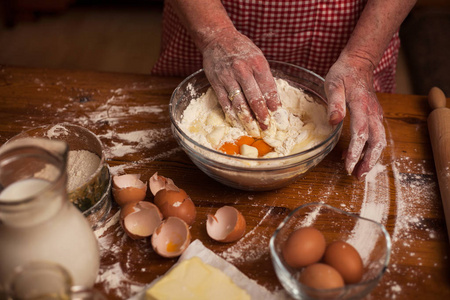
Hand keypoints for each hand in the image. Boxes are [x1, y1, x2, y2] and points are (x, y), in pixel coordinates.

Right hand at [200, 28, 283, 136]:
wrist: (218, 39)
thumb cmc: (241, 49)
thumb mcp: (258, 57)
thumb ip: (264, 77)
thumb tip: (272, 100)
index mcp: (257, 63)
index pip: (268, 88)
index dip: (274, 104)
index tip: (277, 116)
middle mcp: (243, 70)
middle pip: (254, 98)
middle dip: (262, 115)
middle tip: (267, 128)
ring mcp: (228, 77)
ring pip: (239, 103)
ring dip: (247, 119)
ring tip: (253, 130)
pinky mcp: (216, 83)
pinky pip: (225, 102)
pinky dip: (231, 115)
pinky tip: (237, 122)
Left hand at [325, 53, 386, 179]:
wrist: (359, 63)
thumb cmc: (344, 73)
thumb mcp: (333, 84)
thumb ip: (334, 103)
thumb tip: (333, 122)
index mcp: (362, 106)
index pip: (361, 134)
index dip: (354, 152)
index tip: (347, 166)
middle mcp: (373, 113)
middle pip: (376, 142)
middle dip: (368, 162)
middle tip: (357, 176)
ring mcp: (376, 115)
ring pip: (379, 141)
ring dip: (371, 159)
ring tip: (358, 172)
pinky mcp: (375, 116)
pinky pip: (375, 136)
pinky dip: (369, 149)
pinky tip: (355, 156)